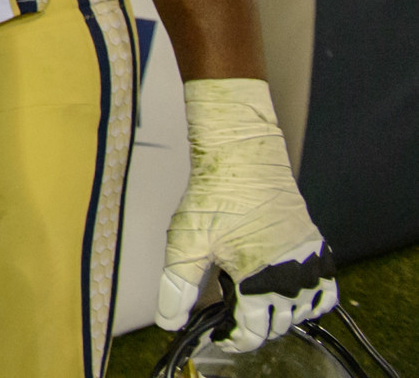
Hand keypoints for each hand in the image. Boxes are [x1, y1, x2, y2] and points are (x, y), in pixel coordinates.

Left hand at [157, 79, 336, 351]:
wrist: (242, 154)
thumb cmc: (215, 194)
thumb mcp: (186, 243)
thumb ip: (177, 287)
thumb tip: (170, 322)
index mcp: (263, 280)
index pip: (254, 331)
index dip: (233, 337)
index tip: (219, 333)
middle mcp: (294, 275)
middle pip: (278, 323)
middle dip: (253, 325)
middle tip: (229, 314)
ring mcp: (309, 261)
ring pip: (303, 310)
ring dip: (281, 314)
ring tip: (251, 301)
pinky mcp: (316, 246)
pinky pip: (323, 289)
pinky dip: (307, 298)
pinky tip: (281, 289)